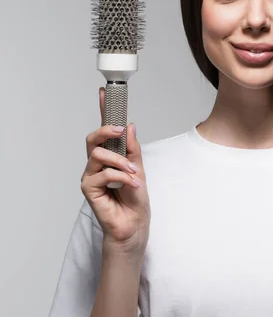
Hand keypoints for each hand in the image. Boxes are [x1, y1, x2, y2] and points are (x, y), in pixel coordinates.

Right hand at [80, 88, 150, 255]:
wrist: (134, 224)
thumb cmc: (135, 199)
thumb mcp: (139, 168)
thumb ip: (133, 148)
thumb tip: (130, 126)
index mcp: (109, 156)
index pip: (104, 130)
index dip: (102, 110)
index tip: (104, 92)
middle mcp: (96, 164)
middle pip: (92, 139)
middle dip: (106, 131)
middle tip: (121, 132)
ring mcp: (90, 176)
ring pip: (98, 155)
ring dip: (120, 162)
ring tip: (133, 173)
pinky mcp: (88, 189)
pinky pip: (103, 173)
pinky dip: (120, 177)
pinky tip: (130, 185)